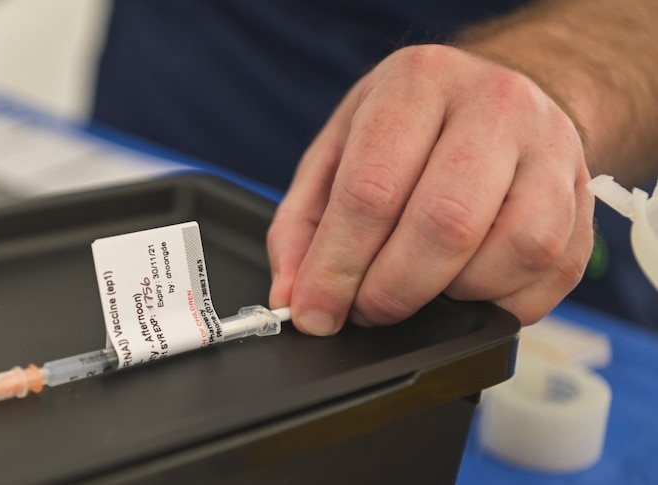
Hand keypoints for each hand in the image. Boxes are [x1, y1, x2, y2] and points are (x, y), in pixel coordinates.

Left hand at [267, 44, 594, 334]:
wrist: (493, 101)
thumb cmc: (408, 130)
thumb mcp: (337, 153)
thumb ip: (304, 226)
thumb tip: (296, 299)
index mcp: (418, 83)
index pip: (372, 190)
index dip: (337, 267)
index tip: (317, 311)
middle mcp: (495, 105)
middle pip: (445, 223)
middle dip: (393, 290)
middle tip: (367, 309)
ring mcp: (552, 149)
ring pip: (514, 249)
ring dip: (455, 294)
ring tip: (422, 285)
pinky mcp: (583, 198)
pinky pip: (552, 272)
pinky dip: (502, 301)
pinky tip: (467, 286)